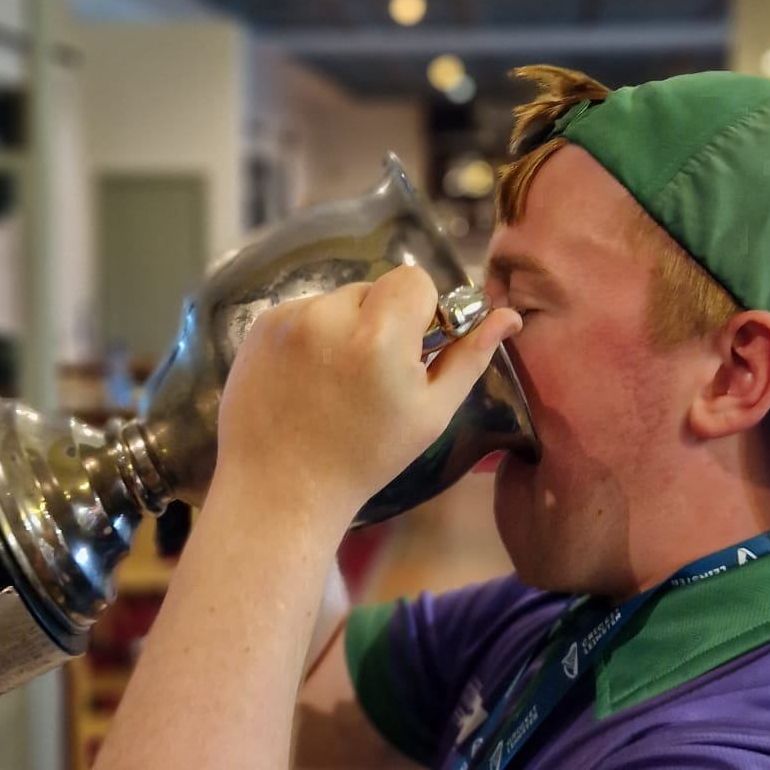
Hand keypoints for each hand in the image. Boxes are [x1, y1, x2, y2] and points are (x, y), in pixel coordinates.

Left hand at [213, 265, 521, 527]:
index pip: (414, 280)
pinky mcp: (261, 326)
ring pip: (338, 301)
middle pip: (375, 289)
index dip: (420, 313)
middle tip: (372, 375)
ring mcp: (289, 319)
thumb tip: (508, 316)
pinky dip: (312, 337)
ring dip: (345, 328)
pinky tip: (307, 381)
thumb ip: (470, 357)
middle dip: (382, 321)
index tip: (410, 352)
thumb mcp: (430, 413)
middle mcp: (329, 316)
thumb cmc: (365, 457)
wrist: (280, 488)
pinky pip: (303, 313)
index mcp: (378, 336)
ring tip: (335, 382)